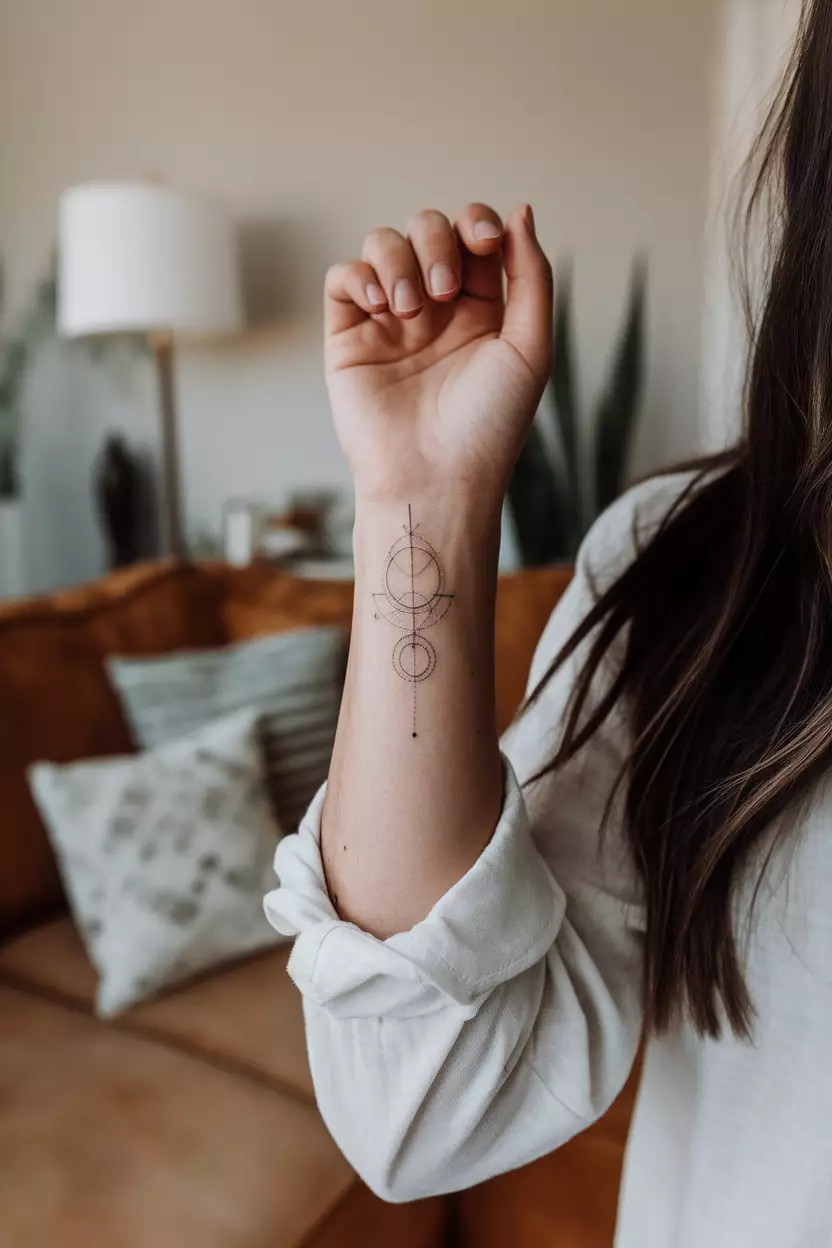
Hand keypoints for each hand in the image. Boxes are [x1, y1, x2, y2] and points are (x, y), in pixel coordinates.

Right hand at [324, 203, 552, 511]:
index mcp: (480, 309)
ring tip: (409, 310)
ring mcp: (388, 322)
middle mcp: (433, 309)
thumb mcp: (530, 348)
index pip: (473, 236)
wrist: (435, 478)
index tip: (486, 245)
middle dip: (437, 242)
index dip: (477, 224)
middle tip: (445, 289)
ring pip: (383, 244)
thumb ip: (531, 277)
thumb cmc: (489, 426)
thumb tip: (521, 211)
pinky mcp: (349, 338)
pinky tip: (382, 307)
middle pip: (427, 228)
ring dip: (399, 260)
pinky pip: (342, 277)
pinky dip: (359, 275)